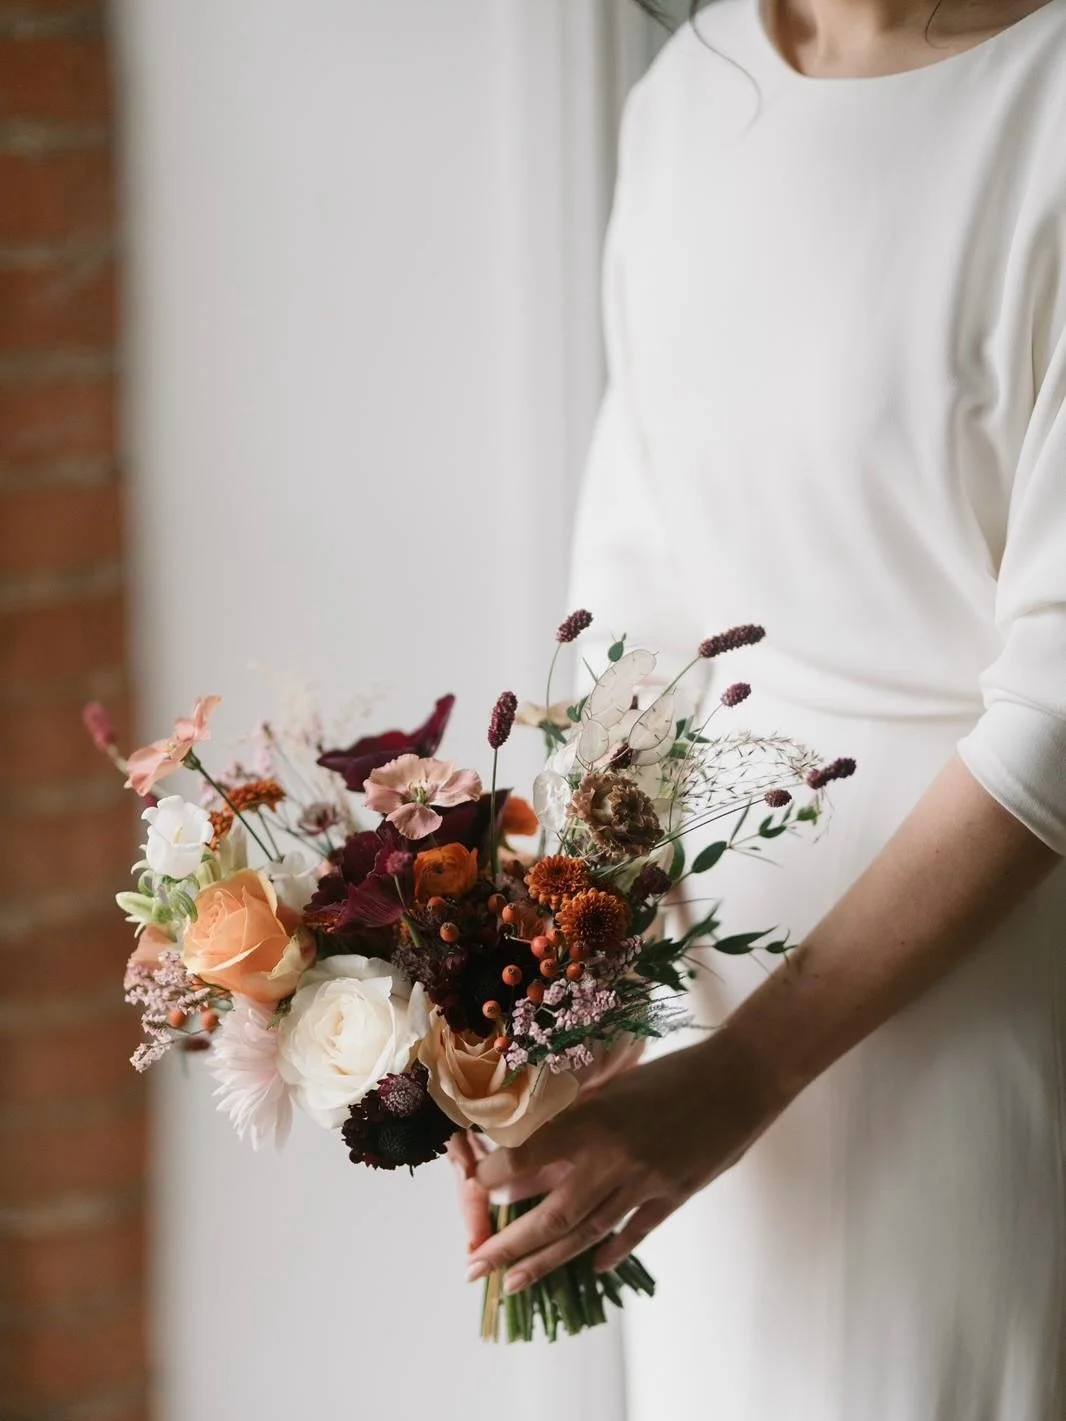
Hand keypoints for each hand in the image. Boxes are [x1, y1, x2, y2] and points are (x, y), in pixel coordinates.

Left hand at [465, 1029, 782, 1292]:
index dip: (497, 1177)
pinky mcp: (675, 1195)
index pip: (529, 1156)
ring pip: (588, 1233)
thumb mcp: (616, 1082)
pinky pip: (635, 1232)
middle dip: (510, 1244)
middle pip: (554, 1213)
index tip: (475, 1190)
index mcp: (595, 1117)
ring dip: (547, 1261)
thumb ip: (576, 1113)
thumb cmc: (675, 1069)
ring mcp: (647, 1182)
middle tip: (476, 1266)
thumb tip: (528, 1139)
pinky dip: (610, 1252)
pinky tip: (589, 1268)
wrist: (741, 1076)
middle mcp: (615, 1156)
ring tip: (515, 1282)